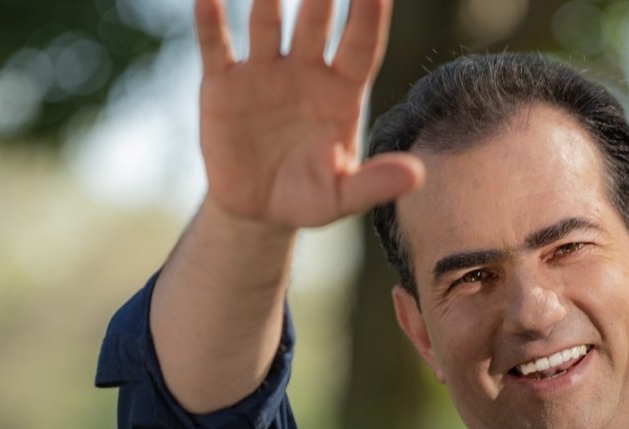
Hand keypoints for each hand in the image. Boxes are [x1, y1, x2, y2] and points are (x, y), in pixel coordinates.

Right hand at [194, 0, 423, 228]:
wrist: (255, 209)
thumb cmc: (308, 197)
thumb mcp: (343, 197)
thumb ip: (375, 184)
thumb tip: (418, 177)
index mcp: (341, 91)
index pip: (361, 45)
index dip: (369, 16)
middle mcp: (305, 71)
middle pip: (315, 23)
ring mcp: (263, 72)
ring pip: (267, 24)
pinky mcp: (223, 84)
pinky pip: (216, 46)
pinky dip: (210, 22)